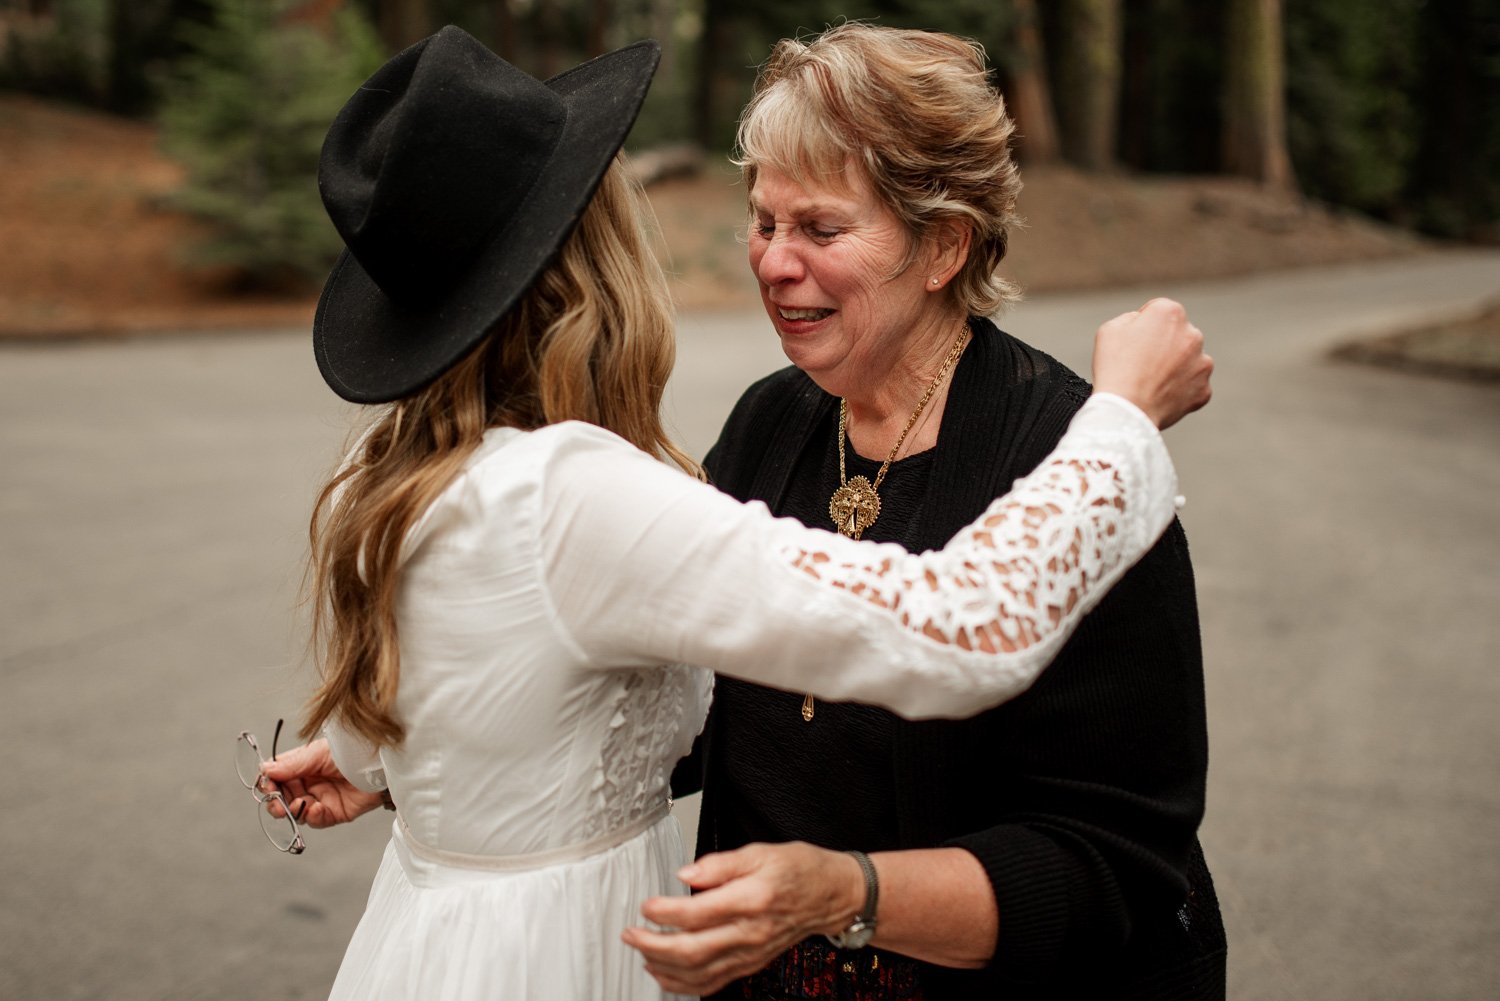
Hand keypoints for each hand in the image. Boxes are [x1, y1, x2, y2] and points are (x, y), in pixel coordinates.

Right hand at [259, 737, 385, 828]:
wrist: (379, 763)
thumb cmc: (350, 751)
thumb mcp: (317, 754)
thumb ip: (291, 765)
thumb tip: (264, 770)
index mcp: (301, 767)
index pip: (276, 778)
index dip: (268, 783)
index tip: (267, 785)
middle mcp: (308, 784)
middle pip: (281, 799)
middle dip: (276, 803)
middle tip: (278, 804)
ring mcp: (320, 799)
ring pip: (296, 812)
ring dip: (294, 811)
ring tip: (299, 804)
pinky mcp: (334, 813)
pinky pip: (316, 820)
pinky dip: (313, 817)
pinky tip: (317, 808)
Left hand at [621, 842, 864, 996]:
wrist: (832, 896)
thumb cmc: (800, 870)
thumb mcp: (761, 851)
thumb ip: (720, 864)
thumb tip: (687, 874)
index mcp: (752, 900)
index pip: (697, 913)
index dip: (665, 912)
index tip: (647, 905)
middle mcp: (751, 933)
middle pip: (692, 950)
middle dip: (653, 945)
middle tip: (631, 934)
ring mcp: (751, 953)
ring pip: (700, 973)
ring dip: (664, 968)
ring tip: (641, 953)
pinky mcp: (752, 963)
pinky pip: (714, 983)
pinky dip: (685, 985)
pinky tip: (666, 974)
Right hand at [1092, 297, 1213, 428]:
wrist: (1125, 411)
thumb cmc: (1114, 368)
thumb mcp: (1110, 329)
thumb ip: (1132, 318)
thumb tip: (1142, 323)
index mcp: (1170, 313)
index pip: (1159, 311)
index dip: (1143, 326)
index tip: (1132, 342)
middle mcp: (1193, 334)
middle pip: (1177, 335)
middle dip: (1163, 345)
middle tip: (1140, 364)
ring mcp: (1202, 363)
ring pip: (1188, 360)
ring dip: (1174, 367)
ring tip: (1150, 383)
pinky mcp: (1204, 389)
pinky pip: (1192, 386)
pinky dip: (1180, 390)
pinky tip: (1160, 396)